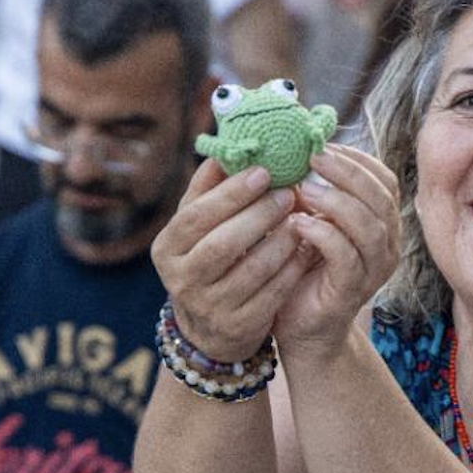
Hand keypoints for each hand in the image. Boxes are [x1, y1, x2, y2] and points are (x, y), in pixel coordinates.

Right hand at [152, 160, 312, 362]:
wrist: (210, 327)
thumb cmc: (208, 259)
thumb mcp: (197, 228)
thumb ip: (207, 189)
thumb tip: (226, 145)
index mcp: (167, 248)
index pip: (196, 216)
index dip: (230, 193)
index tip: (263, 171)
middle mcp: (182, 280)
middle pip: (222, 244)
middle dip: (259, 215)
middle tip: (288, 192)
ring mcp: (209, 308)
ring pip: (250, 270)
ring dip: (280, 241)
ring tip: (300, 219)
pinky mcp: (238, 326)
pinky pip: (271, 294)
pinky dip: (290, 269)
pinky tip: (305, 249)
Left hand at [274, 145, 400, 360]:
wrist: (300, 328)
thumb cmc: (302, 269)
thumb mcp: (310, 221)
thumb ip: (310, 190)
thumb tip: (290, 147)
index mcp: (381, 222)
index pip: (384, 180)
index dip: (357, 160)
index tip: (323, 145)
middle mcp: (386, 244)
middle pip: (380, 197)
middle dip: (346, 172)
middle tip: (312, 157)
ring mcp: (373, 269)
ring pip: (369, 225)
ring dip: (335, 201)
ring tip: (302, 188)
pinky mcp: (352, 290)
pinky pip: (345, 256)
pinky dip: (322, 234)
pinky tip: (297, 223)